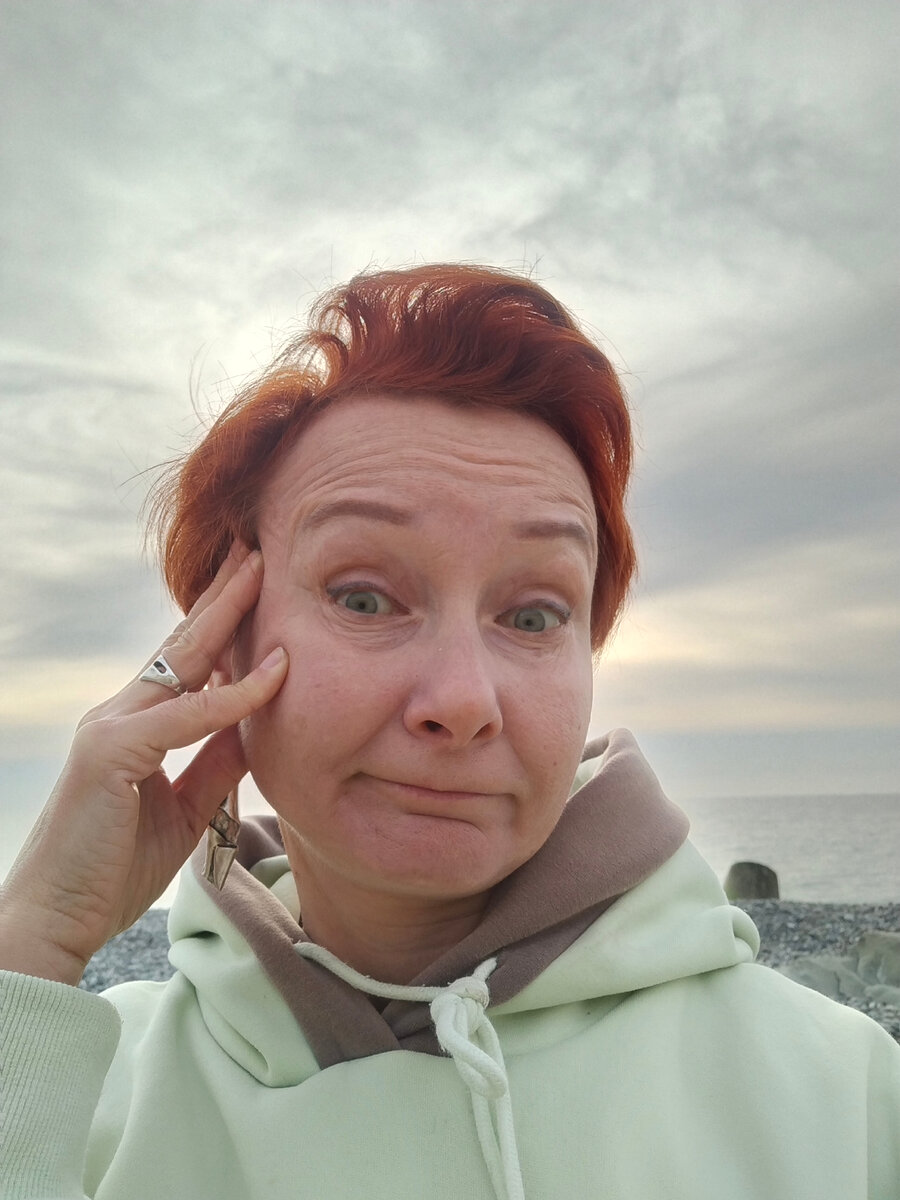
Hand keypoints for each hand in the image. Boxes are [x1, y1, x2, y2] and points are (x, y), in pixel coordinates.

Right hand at [0, 544, 287, 984]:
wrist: (56, 922)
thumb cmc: (112, 870)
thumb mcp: (183, 810)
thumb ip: (215, 764)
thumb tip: (257, 726)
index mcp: (133, 727)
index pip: (183, 662)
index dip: (219, 623)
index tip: (254, 588)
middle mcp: (117, 714)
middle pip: (181, 643)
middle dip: (222, 595)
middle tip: (257, 549)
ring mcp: (109, 727)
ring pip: (180, 660)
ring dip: (225, 613)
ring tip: (259, 568)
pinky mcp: (110, 752)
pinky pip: (187, 716)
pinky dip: (234, 696)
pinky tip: (273, 673)